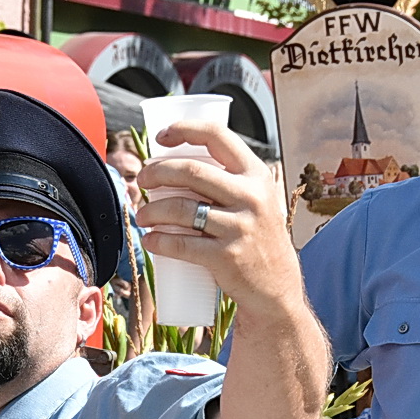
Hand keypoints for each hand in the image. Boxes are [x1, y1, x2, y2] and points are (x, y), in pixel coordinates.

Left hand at [134, 122, 299, 312]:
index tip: (161, 138)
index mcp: (256, 175)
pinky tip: (151, 240)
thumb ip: (231, 182)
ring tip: (142, 215)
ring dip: (151, 210)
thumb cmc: (259, 241)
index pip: (217, 135)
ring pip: (180, 208)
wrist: (277, 289)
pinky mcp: (226, 256)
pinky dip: (158, 241)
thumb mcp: (258, 201)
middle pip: (190, 171)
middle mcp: (251, 196)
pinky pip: (180, 244)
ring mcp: (239, 227)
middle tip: (142, 180)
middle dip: (156, 172)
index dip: (184, 130)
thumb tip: (180, 164)